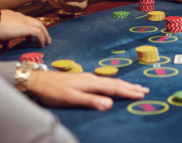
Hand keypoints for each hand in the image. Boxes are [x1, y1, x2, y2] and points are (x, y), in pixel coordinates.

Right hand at [0, 10, 50, 46]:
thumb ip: (3, 36)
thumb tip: (5, 43)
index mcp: (13, 16)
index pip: (25, 20)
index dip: (30, 27)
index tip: (31, 36)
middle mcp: (20, 16)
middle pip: (35, 22)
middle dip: (41, 30)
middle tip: (44, 38)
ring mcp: (23, 21)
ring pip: (39, 25)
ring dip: (44, 34)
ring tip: (46, 42)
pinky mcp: (26, 27)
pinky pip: (38, 33)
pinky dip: (41, 38)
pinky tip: (41, 45)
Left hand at [27, 71, 147, 110]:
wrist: (37, 81)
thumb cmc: (53, 91)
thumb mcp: (71, 98)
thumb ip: (91, 101)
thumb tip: (110, 104)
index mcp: (91, 83)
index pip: (114, 88)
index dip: (129, 92)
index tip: (142, 94)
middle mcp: (92, 78)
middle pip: (115, 83)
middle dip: (130, 87)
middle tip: (144, 90)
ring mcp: (87, 78)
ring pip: (110, 82)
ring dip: (124, 85)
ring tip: (134, 87)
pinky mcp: (83, 80)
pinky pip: (104, 82)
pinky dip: (114, 84)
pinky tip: (113, 86)